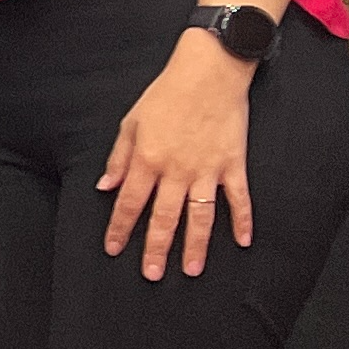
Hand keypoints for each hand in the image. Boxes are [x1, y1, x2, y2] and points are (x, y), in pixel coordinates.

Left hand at [102, 32, 256, 277]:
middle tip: (152, 274)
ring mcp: (207, 170)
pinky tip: (243, 242)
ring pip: (200, 217)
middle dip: (156, 248)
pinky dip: (242, 221)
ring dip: (196, 246)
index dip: (119, 228)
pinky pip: (239, 199)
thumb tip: (106, 187)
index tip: (113, 250)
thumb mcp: (131, 122)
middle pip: (164, 218)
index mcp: (147, 160)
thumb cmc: (165, 95)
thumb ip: (119, 158)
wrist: (208, 73)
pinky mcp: (233, 165)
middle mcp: (176, 171)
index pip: (129, 203)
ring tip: (192, 270)